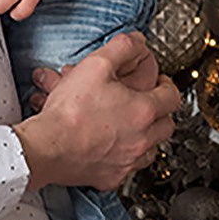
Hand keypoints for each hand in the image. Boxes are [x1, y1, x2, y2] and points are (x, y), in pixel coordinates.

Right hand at [12, 33, 179, 191]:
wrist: (47, 147)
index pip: (172, 97)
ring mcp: (127, 162)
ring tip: (135, 126)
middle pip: (167, 126)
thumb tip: (136, 41)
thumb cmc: (69, 112)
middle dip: (161, 113)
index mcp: (143, 111)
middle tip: (151, 103)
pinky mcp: (110, 178)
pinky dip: (125, 158)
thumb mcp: (96, 64)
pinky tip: (113, 148)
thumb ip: (121, 48)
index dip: (168, 85)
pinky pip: (127, 169)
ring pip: (151, 151)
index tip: (161, 82)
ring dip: (147, 137)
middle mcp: (141, 140)